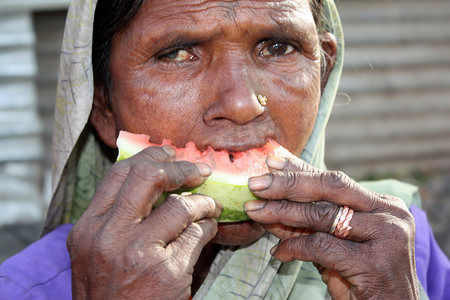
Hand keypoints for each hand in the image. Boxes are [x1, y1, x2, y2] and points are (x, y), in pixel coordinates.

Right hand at [67, 146, 221, 298]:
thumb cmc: (108, 291)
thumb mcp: (95, 251)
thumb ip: (116, 216)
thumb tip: (152, 179)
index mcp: (88, 227)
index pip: (119, 173)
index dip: (149, 156)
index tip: (169, 153)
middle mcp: (109, 236)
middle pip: (148, 178)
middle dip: (179, 168)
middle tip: (198, 170)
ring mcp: (139, 254)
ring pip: (180, 206)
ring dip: (203, 202)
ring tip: (210, 206)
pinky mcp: (167, 272)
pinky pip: (197, 234)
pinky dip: (208, 226)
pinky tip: (208, 229)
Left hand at [244, 156, 418, 299]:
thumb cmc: (363, 281)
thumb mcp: (337, 246)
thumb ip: (312, 225)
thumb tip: (272, 204)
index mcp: (383, 205)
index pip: (333, 181)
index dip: (300, 170)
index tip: (271, 162)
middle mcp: (390, 214)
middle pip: (330, 187)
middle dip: (287, 184)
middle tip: (255, 184)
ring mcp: (386, 236)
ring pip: (321, 214)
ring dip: (281, 212)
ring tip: (255, 211)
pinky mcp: (375, 263)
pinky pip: (320, 246)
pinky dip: (294, 247)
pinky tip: (278, 253)